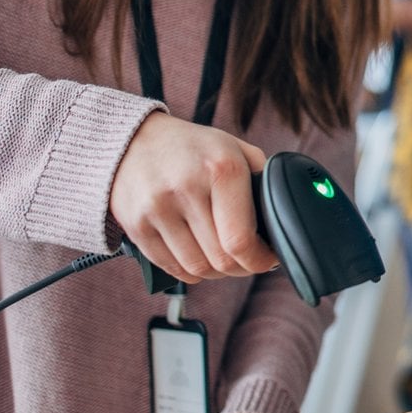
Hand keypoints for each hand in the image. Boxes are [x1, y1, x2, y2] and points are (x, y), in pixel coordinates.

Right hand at [110, 114, 276, 283]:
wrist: (132, 140)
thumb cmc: (191, 147)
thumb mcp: (233, 147)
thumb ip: (260, 177)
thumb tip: (279, 218)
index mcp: (220, 168)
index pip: (241, 240)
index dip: (260, 260)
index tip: (267, 259)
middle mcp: (187, 188)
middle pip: (221, 260)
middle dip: (241, 267)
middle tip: (247, 259)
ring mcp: (157, 209)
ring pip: (197, 270)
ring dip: (216, 272)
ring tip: (222, 257)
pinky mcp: (137, 226)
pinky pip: (172, 269)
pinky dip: (190, 271)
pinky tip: (198, 255)